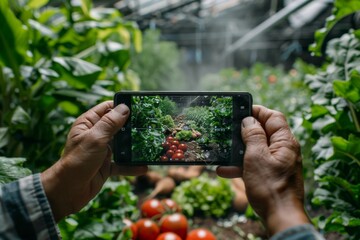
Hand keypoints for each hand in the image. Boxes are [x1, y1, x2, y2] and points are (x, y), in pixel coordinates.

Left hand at [41, 101, 147, 221]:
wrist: (68, 191)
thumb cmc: (78, 161)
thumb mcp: (95, 138)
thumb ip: (110, 123)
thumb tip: (124, 108)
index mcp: (88, 124)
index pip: (106, 109)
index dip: (121, 106)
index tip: (138, 106)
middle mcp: (96, 135)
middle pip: (118, 126)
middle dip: (132, 126)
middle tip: (150, 124)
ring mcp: (102, 151)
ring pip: (122, 145)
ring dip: (134, 147)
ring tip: (150, 144)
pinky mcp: (106, 166)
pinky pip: (122, 164)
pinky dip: (131, 166)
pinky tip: (143, 167)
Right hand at [217, 105, 308, 234]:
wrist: (280, 217)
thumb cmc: (270, 187)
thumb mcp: (256, 157)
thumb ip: (252, 136)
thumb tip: (248, 120)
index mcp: (285, 142)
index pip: (274, 117)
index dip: (258, 111)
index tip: (242, 109)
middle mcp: (284, 150)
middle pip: (264, 132)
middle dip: (244, 132)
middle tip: (229, 129)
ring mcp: (277, 163)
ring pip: (256, 149)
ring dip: (239, 151)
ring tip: (223, 153)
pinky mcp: (271, 175)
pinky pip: (255, 164)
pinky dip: (241, 166)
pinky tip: (224, 171)